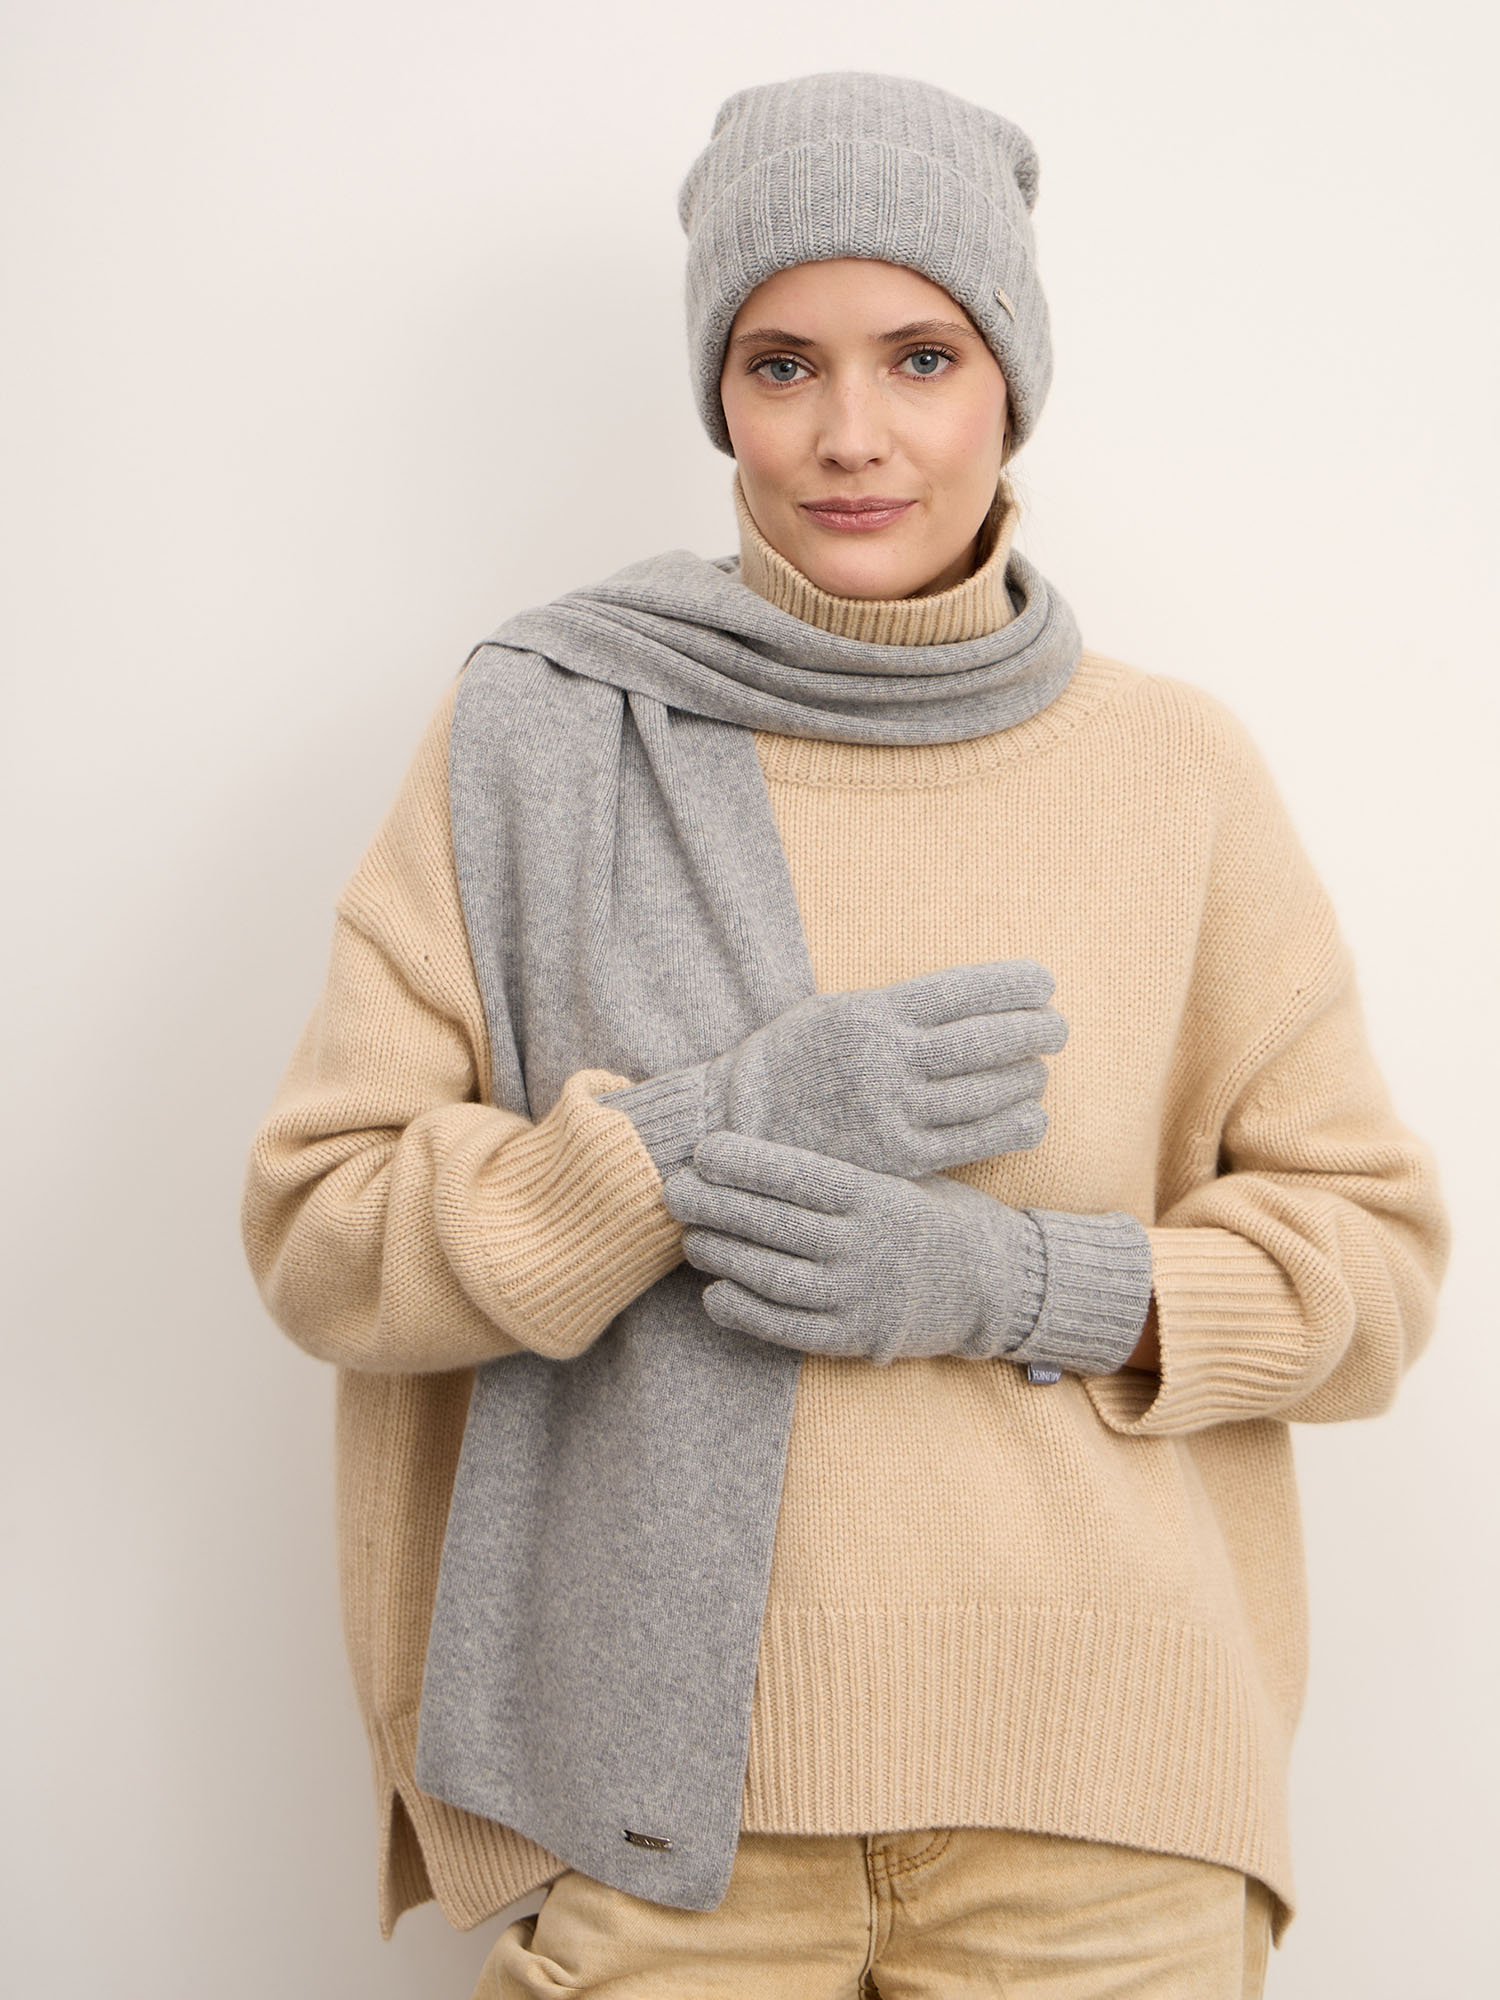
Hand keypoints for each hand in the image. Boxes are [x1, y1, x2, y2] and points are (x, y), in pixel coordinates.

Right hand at [600, 958, 1065, 1180]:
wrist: (741, 1126)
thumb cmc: (796, 1060)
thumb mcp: (838, 1009)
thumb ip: (899, 1005)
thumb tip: (975, 999)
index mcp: (873, 1012)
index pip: (963, 990)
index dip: (1013, 985)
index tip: (1044, 981)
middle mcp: (887, 1059)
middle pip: (984, 1041)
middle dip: (1033, 1030)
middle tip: (1058, 1028)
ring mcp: (894, 1111)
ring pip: (985, 1091)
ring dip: (1026, 1076)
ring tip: (1038, 1069)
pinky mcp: (899, 1157)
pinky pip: (974, 1141)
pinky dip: (1012, 1124)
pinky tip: (1031, 1115)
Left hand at [665, 1130, 1154, 1377]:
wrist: (997, 1284)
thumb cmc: (938, 1215)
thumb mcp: (905, 1174)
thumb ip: (847, 1164)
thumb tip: (770, 1135)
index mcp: (879, 1196)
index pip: (799, 1175)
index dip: (745, 1161)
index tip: (705, 1148)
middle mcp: (866, 1245)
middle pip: (773, 1223)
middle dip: (715, 1204)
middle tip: (673, 1189)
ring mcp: (859, 1295)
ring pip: (771, 1275)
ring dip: (722, 1254)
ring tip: (690, 1236)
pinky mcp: (855, 1337)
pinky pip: (786, 1328)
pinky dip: (744, 1311)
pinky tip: (716, 1292)